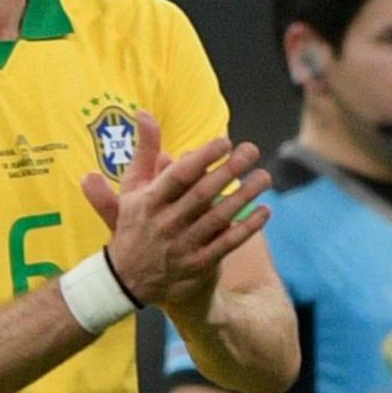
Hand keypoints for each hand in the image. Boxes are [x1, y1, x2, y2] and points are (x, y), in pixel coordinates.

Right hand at [80, 111, 271, 313]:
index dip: (202, 158)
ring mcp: (182, 246)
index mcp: (148, 202)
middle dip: (229, 171)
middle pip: (202, 195)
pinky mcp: (197, 265)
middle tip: (252, 150)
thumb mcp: (132, 188)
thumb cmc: (135, 222)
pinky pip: (227, 244)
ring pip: (218, 218)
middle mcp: (165, 224)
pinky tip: (264, 210)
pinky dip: (246, 228)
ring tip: (264, 176)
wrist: (127, 280)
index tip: (225, 141)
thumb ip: (143, 151)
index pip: (178, 176)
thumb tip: (144, 112)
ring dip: (244, 196)